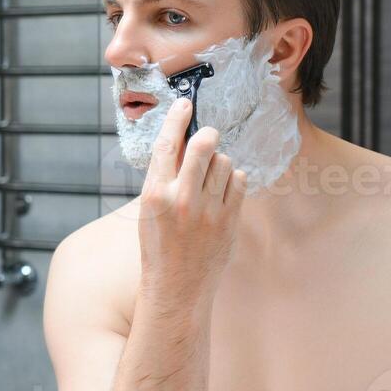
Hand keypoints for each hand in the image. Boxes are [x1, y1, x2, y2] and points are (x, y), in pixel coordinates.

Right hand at [137, 98, 246, 306]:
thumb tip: (184, 142)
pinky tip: (222, 195)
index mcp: (154, 194)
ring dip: (219, 164)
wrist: (175, 287)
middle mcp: (180, 199)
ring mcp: (207, 211)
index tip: (185, 104)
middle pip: (204, 145)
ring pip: (224, 162)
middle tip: (208, 138)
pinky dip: (233, 181)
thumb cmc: (160, 246)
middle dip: (208, 136)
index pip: (168, 144)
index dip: (178, 118)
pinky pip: (239, 181)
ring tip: (210, 182)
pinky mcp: (228, 221)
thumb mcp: (150, 209)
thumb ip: (165, 178)